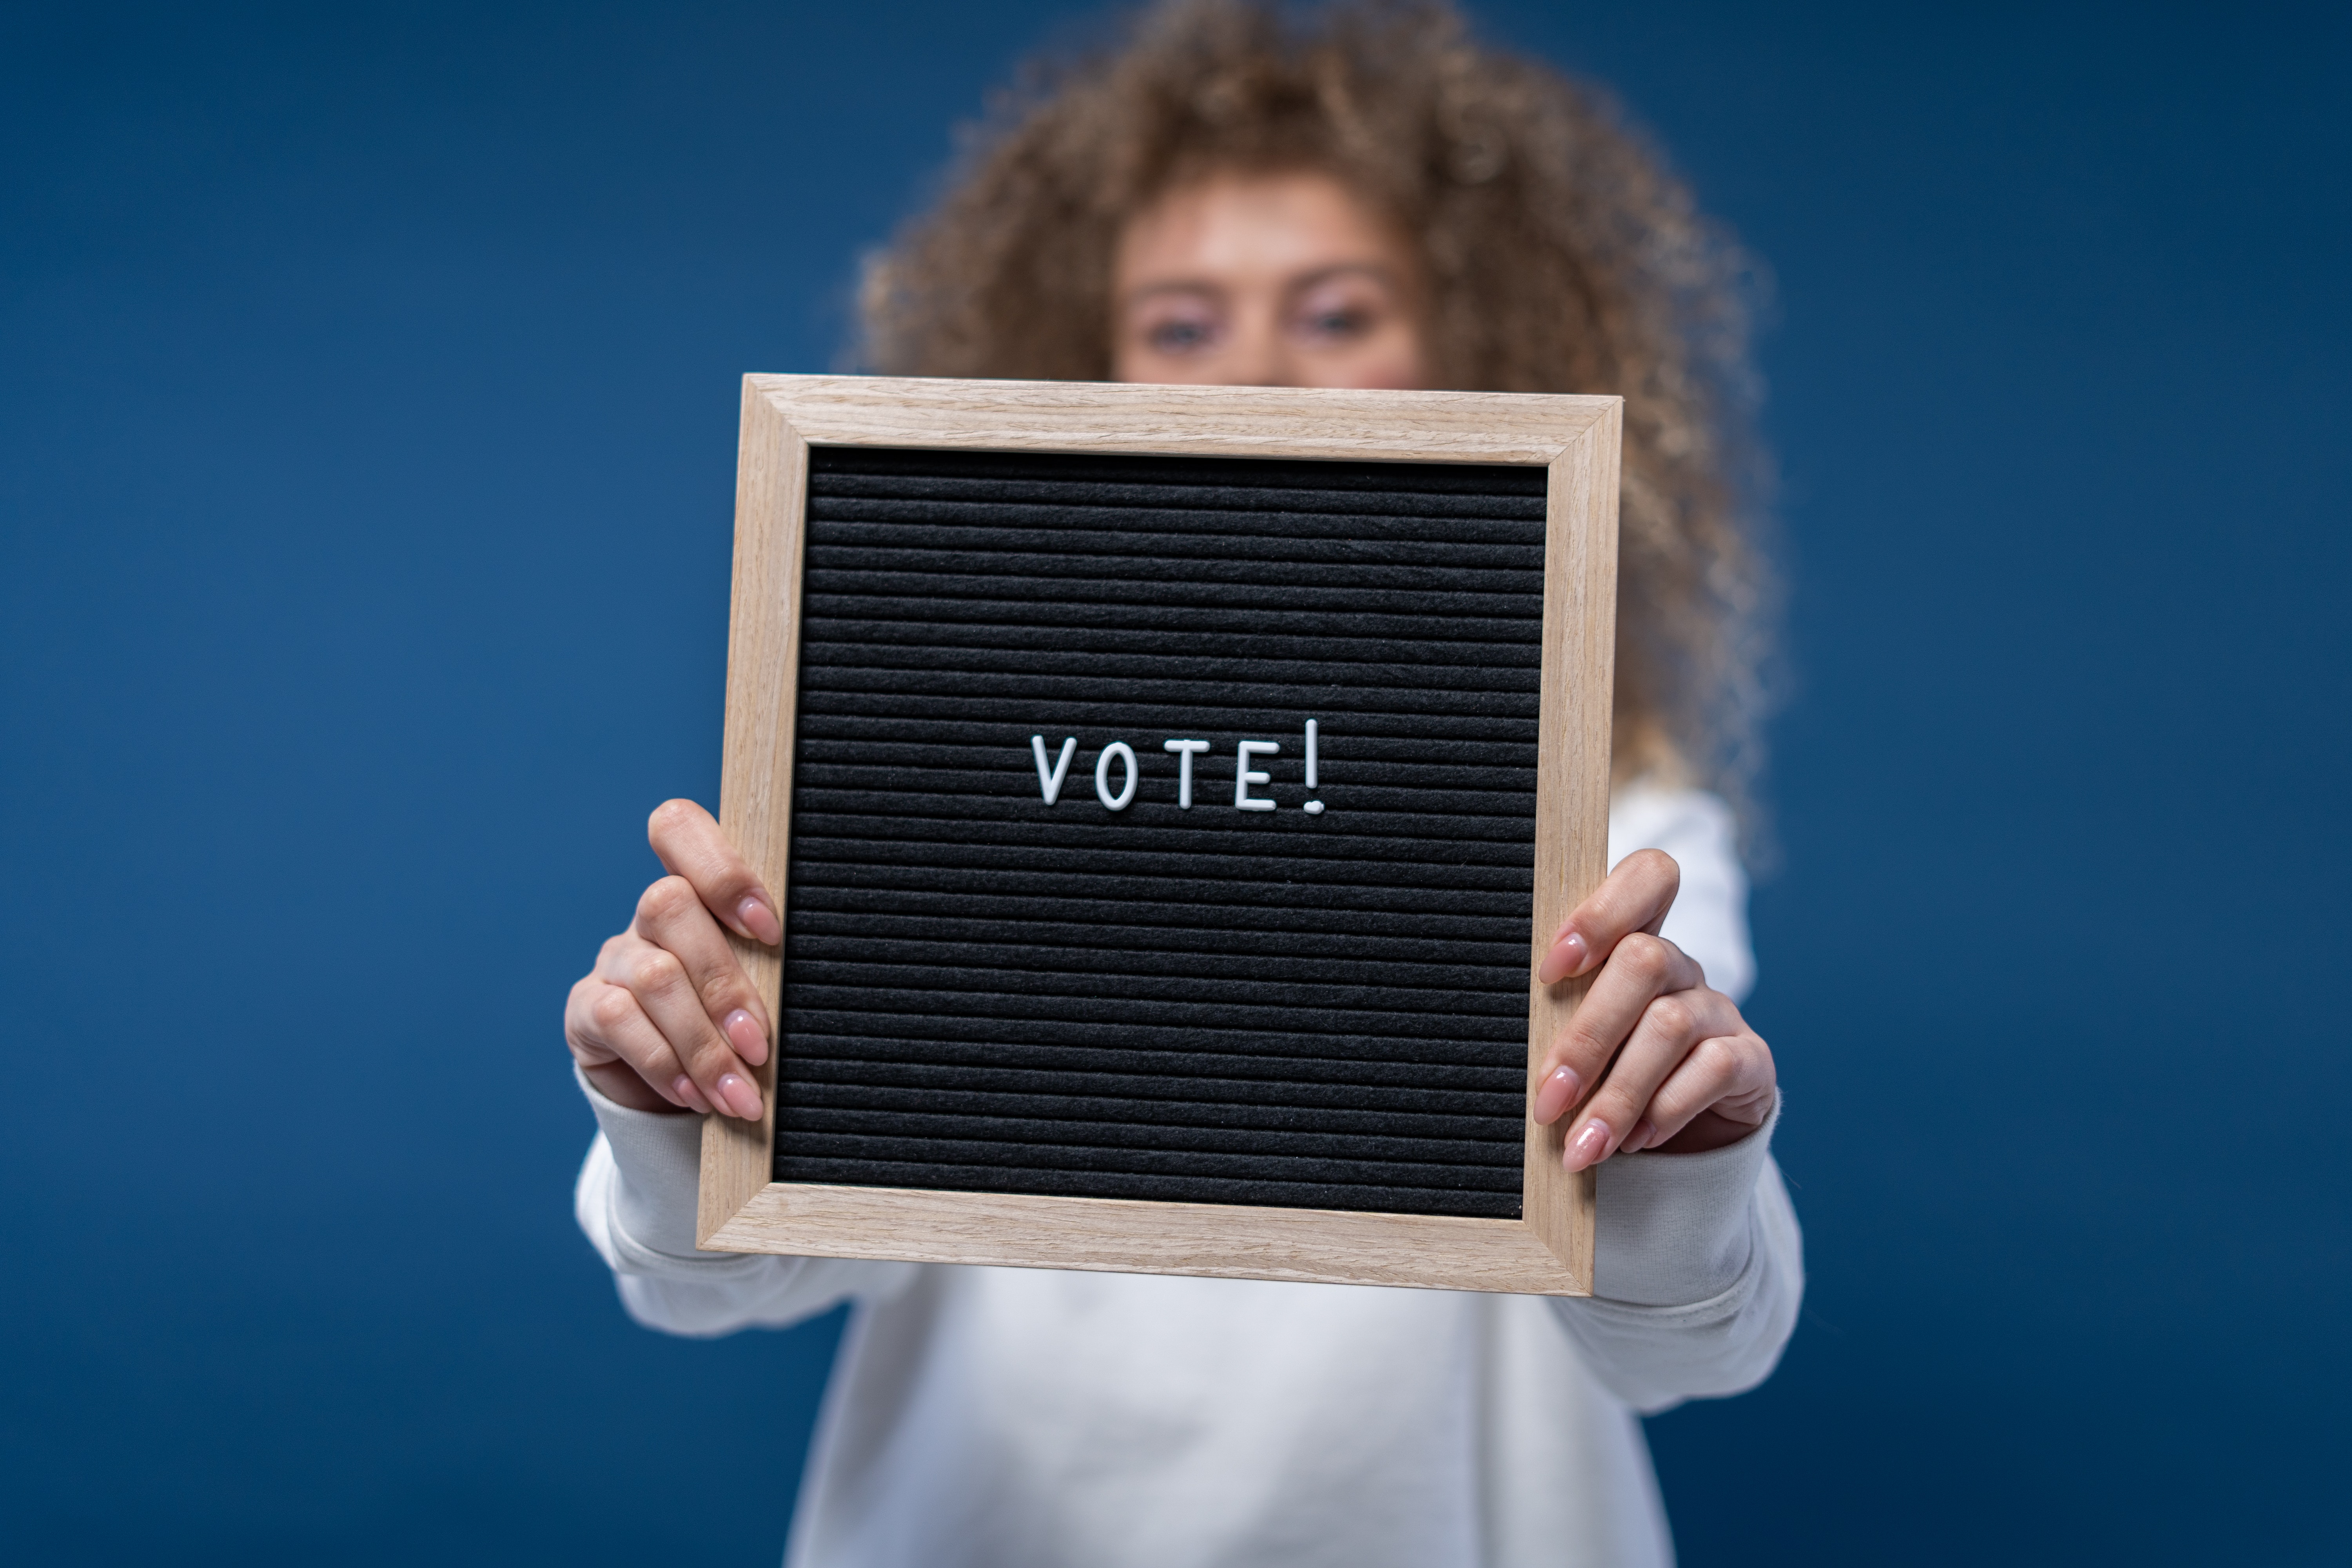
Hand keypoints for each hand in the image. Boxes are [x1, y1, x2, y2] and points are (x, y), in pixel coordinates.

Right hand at [563, 799, 781, 1118]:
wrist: (677, 1087)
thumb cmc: (735, 1025)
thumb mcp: (758, 989)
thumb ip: (771, 969)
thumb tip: (818, 992)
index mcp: (697, 891)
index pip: (680, 827)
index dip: (722, 868)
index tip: (770, 929)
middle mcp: (649, 916)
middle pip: (669, 905)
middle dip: (724, 984)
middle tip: (760, 1047)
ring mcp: (614, 959)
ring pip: (654, 975)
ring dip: (703, 1042)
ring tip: (740, 1094)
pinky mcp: (586, 1008)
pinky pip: (620, 1021)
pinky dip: (666, 1063)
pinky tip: (697, 1095)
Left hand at [1530, 850, 1775, 1169]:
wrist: (1682, 1146)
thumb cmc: (1605, 1082)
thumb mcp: (1576, 1048)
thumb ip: (1554, 1026)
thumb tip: (1499, 1046)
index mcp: (1633, 945)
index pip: (1646, 879)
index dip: (1600, 912)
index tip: (1551, 969)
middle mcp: (1680, 968)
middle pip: (1644, 960)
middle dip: (1588, 1037)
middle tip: (1548, 1100)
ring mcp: (1718, 1010)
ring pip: (1670, 1025)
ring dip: (1618, 1093)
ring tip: (1583, 1145)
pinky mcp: (1751, 1060)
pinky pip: (1714, 1068)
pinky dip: (1666, 1109)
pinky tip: (1636, 1141)